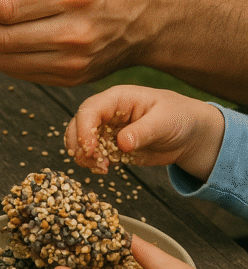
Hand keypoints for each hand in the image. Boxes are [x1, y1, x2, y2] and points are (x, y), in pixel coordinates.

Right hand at [64, 84, 224, 179]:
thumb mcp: (164, 121)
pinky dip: (93, 163)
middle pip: (79, 123)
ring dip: (84, 155)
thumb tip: (121, 143)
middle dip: (78, 143)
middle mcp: (108, 112)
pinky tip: (103, 170)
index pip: (91, 109)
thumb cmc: (180, 117)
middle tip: (89, 160)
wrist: (191, 134)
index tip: (89, 148)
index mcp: (118, 98)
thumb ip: (143, 131)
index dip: (84, 128)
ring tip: (100, 168)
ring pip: (82, 140)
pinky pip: (95, 154)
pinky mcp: (113, 147)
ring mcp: (109, 130)